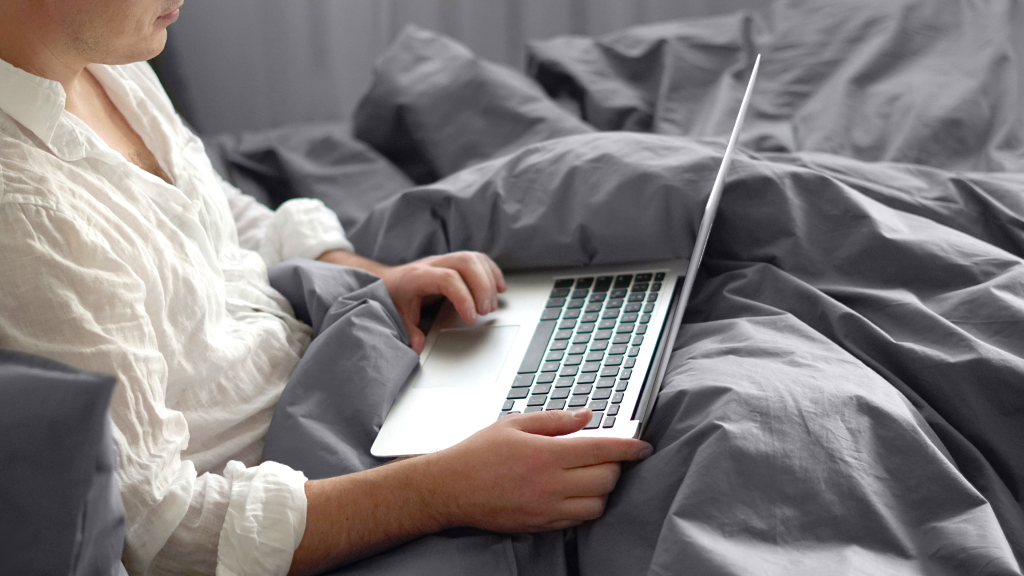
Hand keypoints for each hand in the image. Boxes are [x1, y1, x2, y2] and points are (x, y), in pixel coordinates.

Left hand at [316, 250, 506, 352]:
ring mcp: (444, 260)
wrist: (387, 281)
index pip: (447, 278)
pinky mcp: (454, 262)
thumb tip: (418, 346)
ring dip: (489, 280)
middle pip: (465, 262)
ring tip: (492, 304)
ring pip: (473, 258)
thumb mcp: (397, 316)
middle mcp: (432, 264)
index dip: (463, 297)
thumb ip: (409, 332)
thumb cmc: (394, 297)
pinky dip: (492, 272)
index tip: (471, 318)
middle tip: (486, 311)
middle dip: (482, 286)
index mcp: (418, 276)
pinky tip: (499, 287)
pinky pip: (478, 259)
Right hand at [420, 409, 652, 532]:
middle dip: (616, 465)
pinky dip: (586, 506)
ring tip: (591, 474)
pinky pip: (578, 520)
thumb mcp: (515, 424)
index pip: (602, 450)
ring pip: (598, 504)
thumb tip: (587, 416)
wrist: (450, 488)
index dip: (629, 447)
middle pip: (606, 478)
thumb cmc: (478, 453)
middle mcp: (550, 484)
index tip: (642, 445)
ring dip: (602, 488)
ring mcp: (547, 508)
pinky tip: (575, 492)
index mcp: (546, 454)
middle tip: (609, 455)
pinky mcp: (541, 525)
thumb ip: (555, 420)